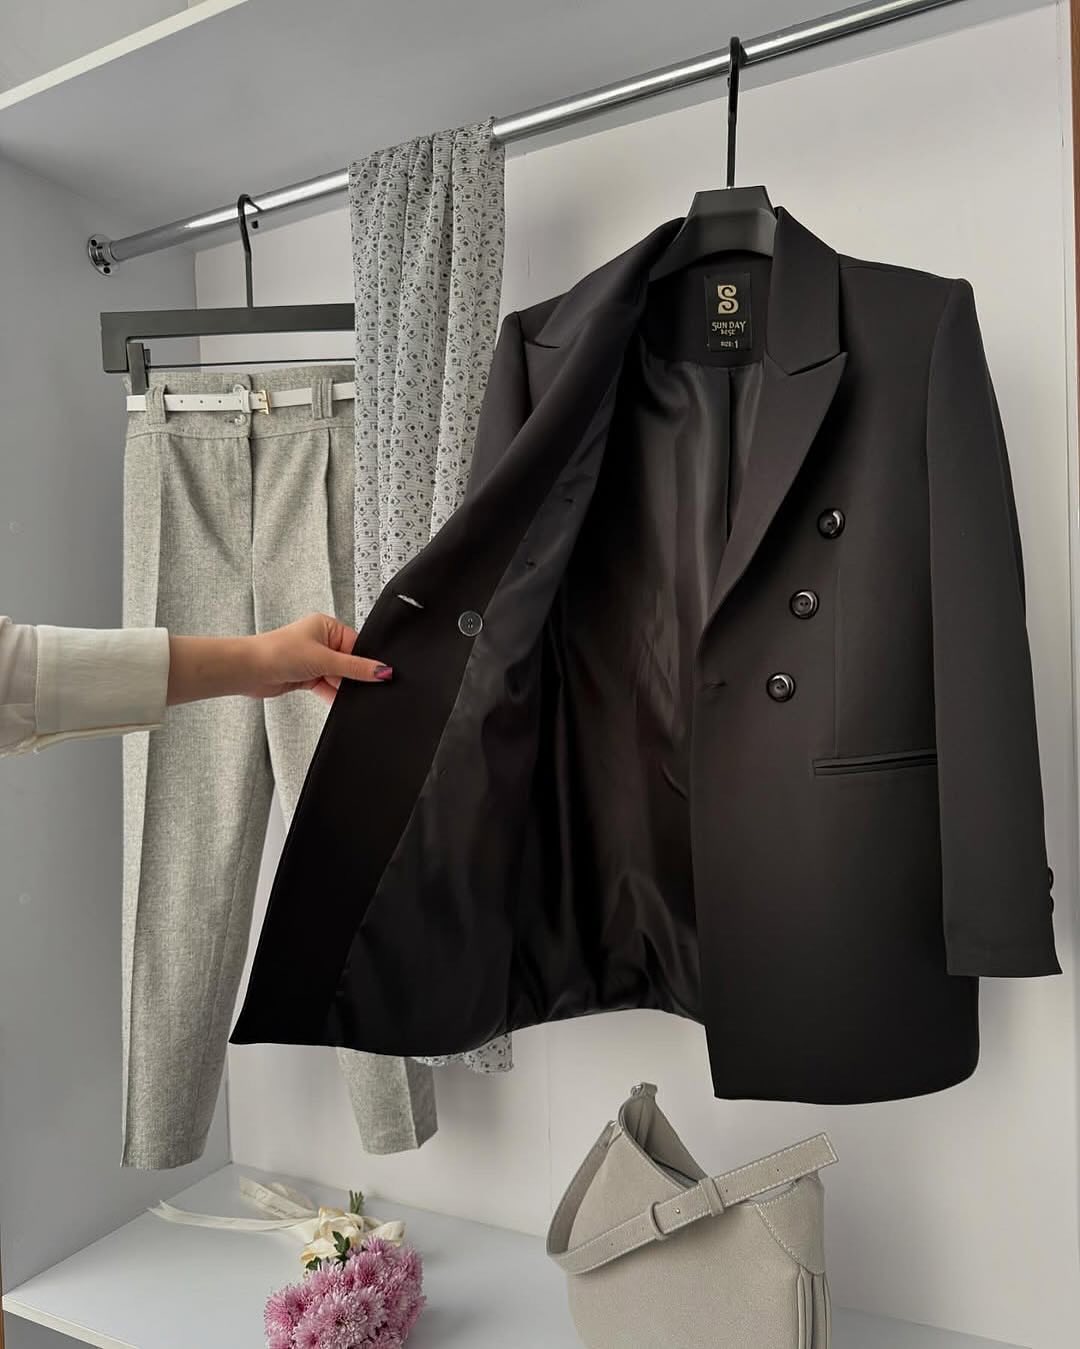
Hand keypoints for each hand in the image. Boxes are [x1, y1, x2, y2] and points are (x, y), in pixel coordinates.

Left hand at [247, 614, 391, 703]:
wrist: (249, 670)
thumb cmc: (278, 652)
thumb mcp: (325, 659)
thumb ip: (355, 668)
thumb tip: (382, 670)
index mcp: (327, 626)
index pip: (357, 644)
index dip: (367, 661)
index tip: (381, 675)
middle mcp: (321, 641)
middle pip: (349, 662)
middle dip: (353, 676)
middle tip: (365, 688)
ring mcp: (313, 660)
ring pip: (338, 677)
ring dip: (341, 687)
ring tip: (348, 696)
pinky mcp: (307, 676)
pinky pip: (328, 687)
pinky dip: (333, 695)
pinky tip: (340, 702)